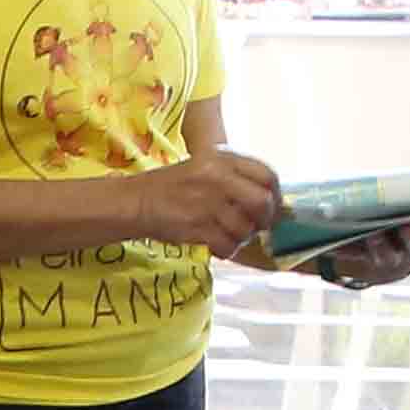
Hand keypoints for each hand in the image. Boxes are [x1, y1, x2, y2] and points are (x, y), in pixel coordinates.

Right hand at [122, 148, 287, 255]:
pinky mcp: (197, 227)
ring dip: (242, 237)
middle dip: (264, 219)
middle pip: (262, 202)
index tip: (271, 206)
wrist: (135, 201)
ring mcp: (207, 203)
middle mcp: (217, 178)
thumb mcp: (205, 167)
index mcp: (222, 159)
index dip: (275, 194)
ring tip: (230, 235)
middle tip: (257, 226)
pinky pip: (228, 245)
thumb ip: (235, 178)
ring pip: (245, 228)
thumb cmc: (171, 186)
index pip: (267, 175)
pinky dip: (227, 250)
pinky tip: (218, 245)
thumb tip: (269, 200)